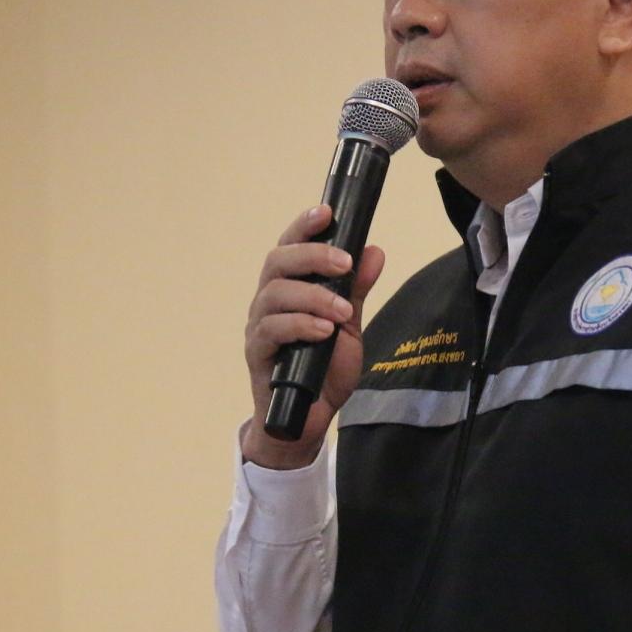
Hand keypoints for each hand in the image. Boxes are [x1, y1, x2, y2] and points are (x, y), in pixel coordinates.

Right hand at [242, 204, 387, 469]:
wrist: (310, 420)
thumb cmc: (323, 370)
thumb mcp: (350, 326)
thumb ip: (358, 290)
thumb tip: (374, 250)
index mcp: (289, 287)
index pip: (289, 246)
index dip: (303, 225)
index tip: (327, 211)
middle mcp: (268, 301)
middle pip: (277, 261)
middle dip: (312, 255)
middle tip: (345, 264)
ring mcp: (259, 326)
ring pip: (275, 294)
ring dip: (313, 296)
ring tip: (343, 310)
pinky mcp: (257, 354)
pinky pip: (272, 330)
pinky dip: (301, 325)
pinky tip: (325, 330)